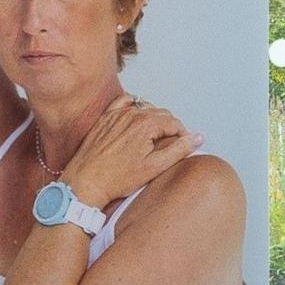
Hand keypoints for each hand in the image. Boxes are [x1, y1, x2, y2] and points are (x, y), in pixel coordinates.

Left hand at [59, 97, 196, 206]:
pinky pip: (123, 102)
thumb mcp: (155, 167)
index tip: (183, 146)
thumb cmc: (116, 178)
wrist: (85, 182)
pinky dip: (133, 107)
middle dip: (170, 127)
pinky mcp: (105, 118)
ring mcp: (116, 114)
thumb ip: (179, 149)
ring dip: (153, 118)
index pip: (175, 122)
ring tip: (155, 136)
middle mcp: (132, 114)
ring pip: (144, 107)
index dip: (183, 135)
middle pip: (161, 114)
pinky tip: (135, 118)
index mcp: (146, 124)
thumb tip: (198, 137)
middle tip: (171, 145)